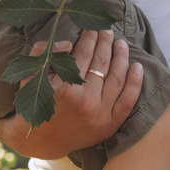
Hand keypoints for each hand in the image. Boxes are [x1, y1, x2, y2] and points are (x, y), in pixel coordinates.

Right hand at [0, 30, 141, 158]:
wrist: (41, 141)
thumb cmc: (36, 105)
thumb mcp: (31, 77)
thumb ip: (45, 54)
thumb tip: (68, 43)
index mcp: (66, 88)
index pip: (84, 54)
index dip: (89, 38)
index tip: (91, 29)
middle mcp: (86, 101)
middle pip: (102, 63)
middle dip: (105, 43)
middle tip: (107, 31)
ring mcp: (100, 114)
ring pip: (117, 78)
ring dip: (121, 57)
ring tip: (121, 44)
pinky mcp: (110, 125)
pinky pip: (128, 100)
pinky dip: (136, 82)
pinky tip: (138, 66)